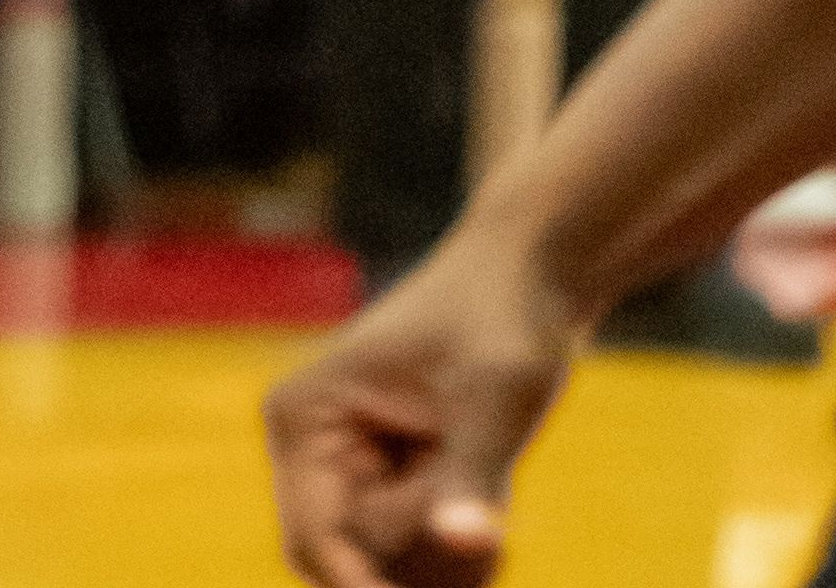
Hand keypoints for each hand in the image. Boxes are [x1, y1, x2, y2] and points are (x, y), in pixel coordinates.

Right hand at [264, 219, 585, 581]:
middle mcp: (311, 452)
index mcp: (304, 418)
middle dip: (428, 561)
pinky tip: (495, 495)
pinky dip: (464, 550)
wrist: (532, 278)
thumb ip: (470, 479)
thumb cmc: (502, 319)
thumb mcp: (492, 400)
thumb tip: (460, 539)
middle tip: (492, 521)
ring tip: (496, 484)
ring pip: (393, 572)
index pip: (316, 542)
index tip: (444, 582)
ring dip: (455, 558)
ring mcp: (349, 474)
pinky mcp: (388, 489)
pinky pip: (419, 563)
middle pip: (356, 566)